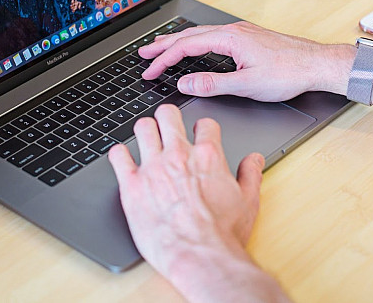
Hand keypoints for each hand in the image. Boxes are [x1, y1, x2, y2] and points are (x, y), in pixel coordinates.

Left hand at [108, 105, 268, 298]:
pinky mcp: (132, 186)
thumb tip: (254, 159)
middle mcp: (179, 156)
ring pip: (142, 128)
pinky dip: (120, 154)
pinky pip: (118, 156)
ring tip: (146, 139)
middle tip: (167, 126)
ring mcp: (153, 168)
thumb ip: (250, 175)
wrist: (200, 257)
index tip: (199, 135)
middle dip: (168, 118)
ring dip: (145, 131)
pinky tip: (123, 160)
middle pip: (168, 115)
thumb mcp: (248, 202)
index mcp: (208, 156)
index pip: (204, 124)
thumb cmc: (223, 235)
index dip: (203, 128)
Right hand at [139, 22, 350, 101]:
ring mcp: (242, 33)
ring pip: (201, 34)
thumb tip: (184, 84)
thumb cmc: (289, 73)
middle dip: (163, 44)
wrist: (317, 64)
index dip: (164, 60)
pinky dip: (196, 42)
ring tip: (162, 47)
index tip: (149, 72)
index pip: (185, 47)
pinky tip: (196, 48)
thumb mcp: (247, 85)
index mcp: (230, 38)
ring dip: (178, 41)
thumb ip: (213, 84)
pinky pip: (213, 36)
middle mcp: (233, 31)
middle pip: (189, 35)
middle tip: (143, 52)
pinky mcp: (249, 38)